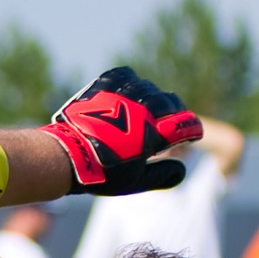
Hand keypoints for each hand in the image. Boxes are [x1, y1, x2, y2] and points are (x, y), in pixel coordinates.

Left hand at [41, 68, 203, 195]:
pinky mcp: (104, 86)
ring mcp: (123, 95)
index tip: (190, 134)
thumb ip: (162, 175)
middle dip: (175, 113)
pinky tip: (130, 91)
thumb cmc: (101, 172)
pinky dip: (132, 81)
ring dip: (153, 98)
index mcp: (154, 134)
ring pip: (149, 88)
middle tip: (170, 122)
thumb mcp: (135, 182)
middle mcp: (142, 110)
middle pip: (170, 102)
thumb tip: (181, 169)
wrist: (66, 155)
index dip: (192, 129)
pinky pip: (126, 75)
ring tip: (147, 109)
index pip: (186, 124)